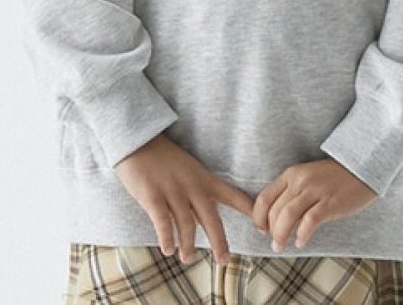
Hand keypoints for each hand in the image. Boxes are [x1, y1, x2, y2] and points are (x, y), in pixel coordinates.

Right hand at [114, 133, 256, 266]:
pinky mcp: (152, 195)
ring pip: (186, 223)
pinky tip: (169, 249)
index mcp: (204, 179)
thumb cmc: (164, 160)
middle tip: (224, 261)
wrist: (139, 142)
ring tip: (188, 258)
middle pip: (211, 217)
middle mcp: (192, 186)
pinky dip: (166, 236)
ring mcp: (172, 191)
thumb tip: (203, 224)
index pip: (233, 195)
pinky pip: (162, 220)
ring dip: (188, 245)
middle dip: (219, 241)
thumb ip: (196, 199)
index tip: (263, 226)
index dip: (248, 210)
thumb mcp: (188, 175)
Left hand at [252, 157, 377, 250]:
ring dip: (280, 235)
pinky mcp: (330, 203)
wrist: (360, 168)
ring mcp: (315, 191)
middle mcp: (300, 181)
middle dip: (271, 231)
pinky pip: (309, 222)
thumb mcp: (307, 178)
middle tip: (275, 243)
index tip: (261, 230)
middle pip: (274, 210)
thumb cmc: (333, 177)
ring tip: (281, 246)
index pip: (264, 197)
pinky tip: (301, 242)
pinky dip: (302, 235)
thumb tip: (276, 219)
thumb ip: (292, 193)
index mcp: (291, 174)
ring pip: (287, 216)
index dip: (258, 217)